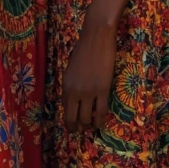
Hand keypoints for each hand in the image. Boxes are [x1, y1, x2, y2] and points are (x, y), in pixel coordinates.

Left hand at [62, 18, 117, 132]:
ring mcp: (89, 92)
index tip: (72, 126)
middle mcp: (75, 92)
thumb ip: (70, 86)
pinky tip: (101, 121)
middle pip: (74, 119)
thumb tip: (73, 102)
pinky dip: (100, 120)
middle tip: (81, 130)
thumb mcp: (70, 69)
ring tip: (92, 126)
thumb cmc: (83, 49)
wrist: (97, 37)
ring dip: (89, 126)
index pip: (65, 111)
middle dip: (77, 128)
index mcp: (65, 86)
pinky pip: (101, 112)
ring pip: (88, 119)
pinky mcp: (103, 90)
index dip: (69, 122)